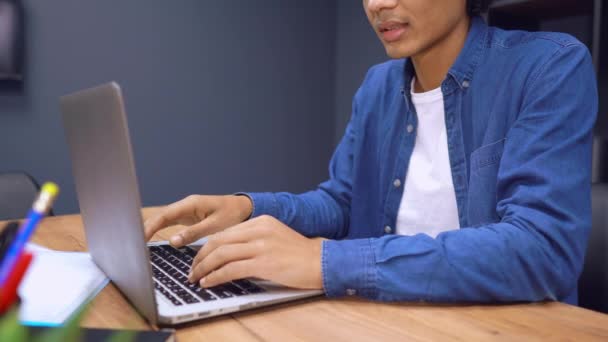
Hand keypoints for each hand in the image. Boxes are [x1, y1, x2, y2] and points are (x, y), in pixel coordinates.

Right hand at [144, 195, 252, 246]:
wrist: (244, 208)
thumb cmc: (232, 214)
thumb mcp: (215, 226)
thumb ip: (194, 233)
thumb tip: (172, 241)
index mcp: (190, 204)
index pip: (164, 215)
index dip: (150, 226)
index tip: (139, 237)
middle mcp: (185, 205)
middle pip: (160, 216)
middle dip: (146, 228)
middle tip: (133, 243)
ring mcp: (186, 211)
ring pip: (163, 219)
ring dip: (151, 229)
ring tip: (137, 243)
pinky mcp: (188, 217)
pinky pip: (170, 223)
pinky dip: (160, 230)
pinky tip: (152, 239)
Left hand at [188, 215, 323, 289]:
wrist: (321, 261)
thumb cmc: (299, 254)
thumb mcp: (275, 237)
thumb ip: (253, 240)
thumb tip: (227, 254)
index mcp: (261, 221)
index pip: (225, 232)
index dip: (207, 247)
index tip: (199, 258)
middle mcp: (259, 230)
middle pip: (218, 241)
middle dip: (200, 257)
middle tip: (192, 270)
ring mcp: (261, 245)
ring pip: (221, 254)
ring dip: (204, 268)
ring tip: (196, 278)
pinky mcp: (264, 263)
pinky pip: (231, 269)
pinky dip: (215, 276)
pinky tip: (209, 282)